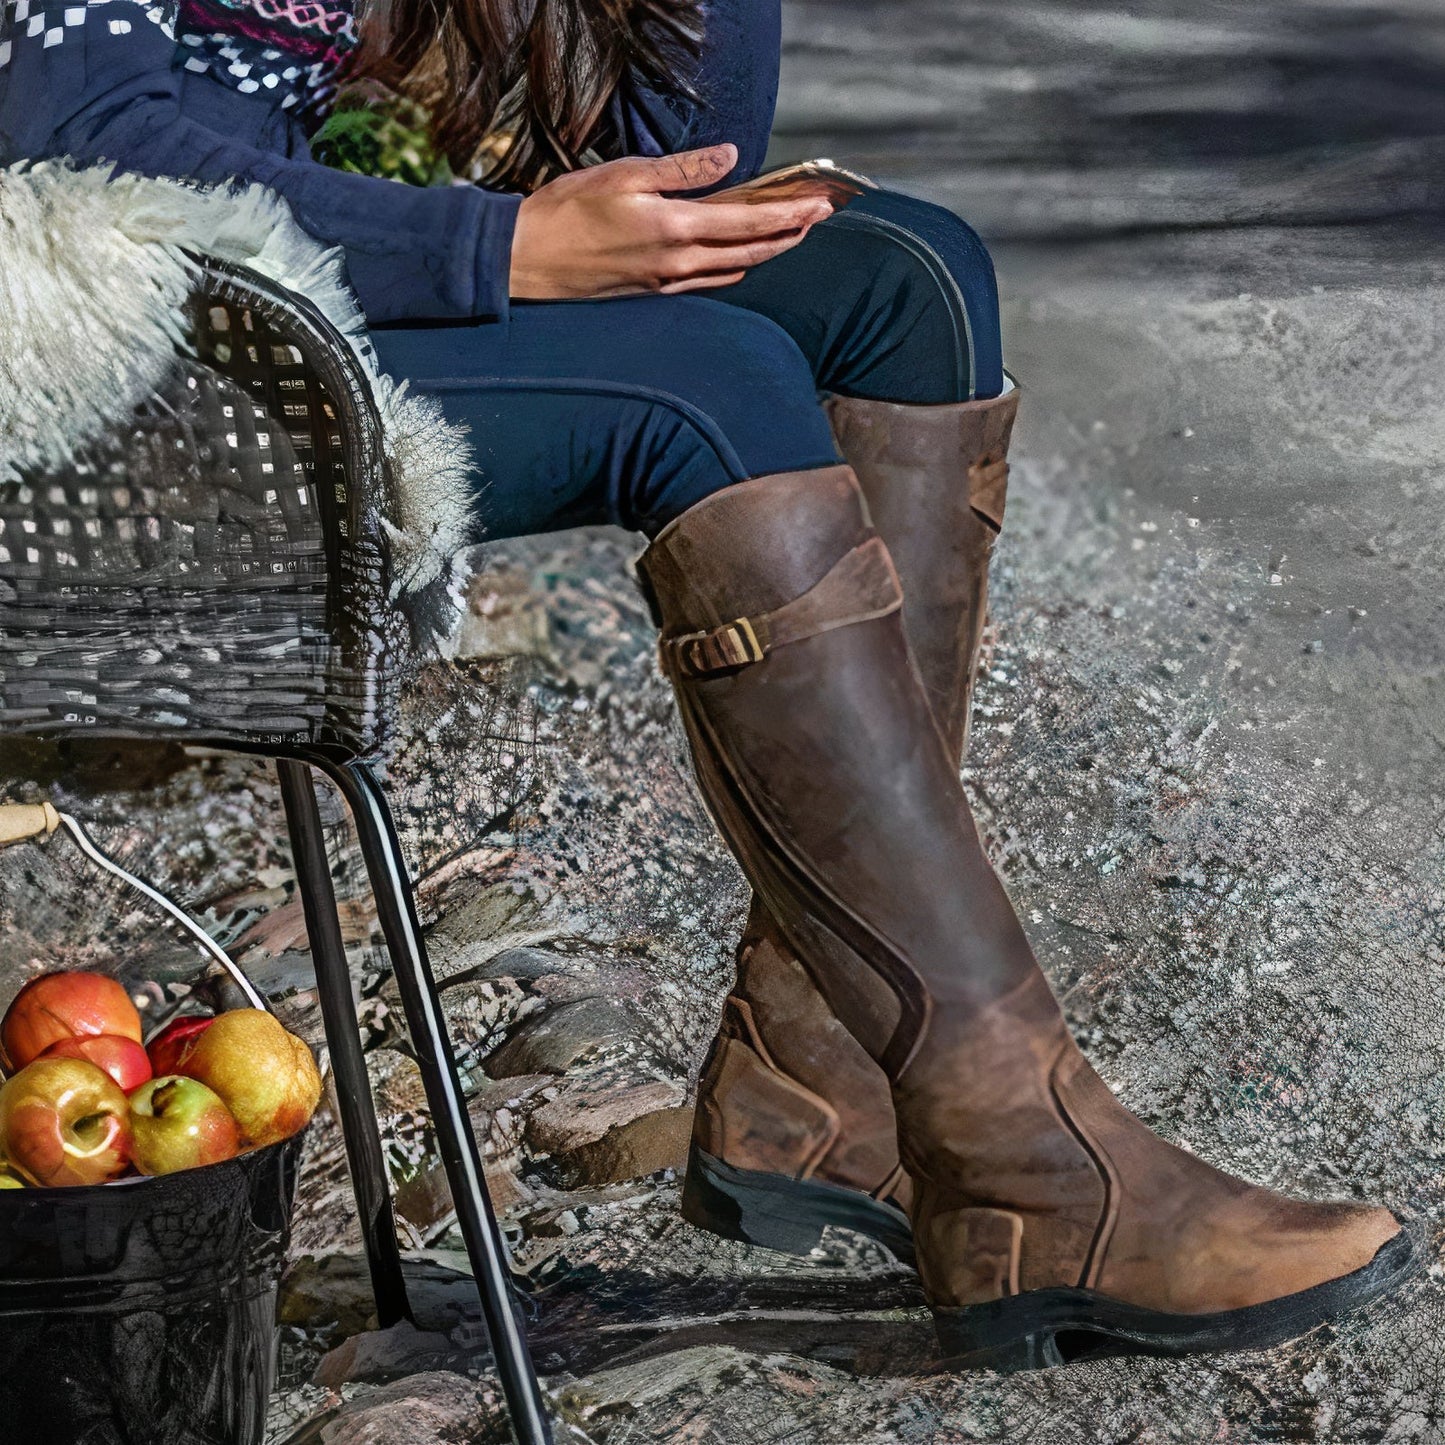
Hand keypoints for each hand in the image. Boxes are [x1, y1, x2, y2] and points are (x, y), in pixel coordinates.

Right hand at [508, 144, 834, 299]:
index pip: (748, 221)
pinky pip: (706, 281)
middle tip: (818, 219)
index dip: (789, 214)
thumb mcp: (626, 174)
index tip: (819, 205)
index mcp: (675, 229)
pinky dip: (732, 267)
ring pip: (732, 269)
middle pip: (750, 251)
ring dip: (766, 253)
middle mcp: (678, 263)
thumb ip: (683, 170)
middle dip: (789, 234)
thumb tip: (731, 159)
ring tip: (790, 235)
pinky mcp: (653, 293)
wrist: (528, 259)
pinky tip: (741, 260)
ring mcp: (666, 282)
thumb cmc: (568, 211)